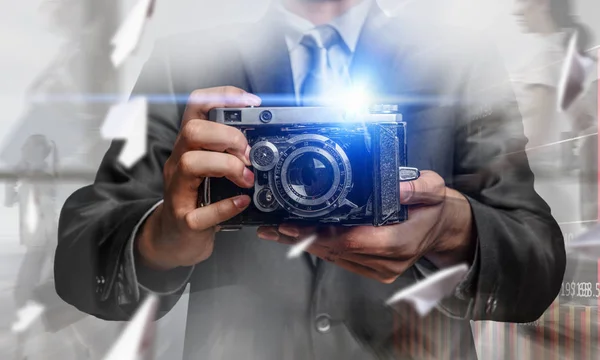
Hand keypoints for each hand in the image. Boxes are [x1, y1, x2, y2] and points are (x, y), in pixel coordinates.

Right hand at [137, 86, 260, 270]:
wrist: (175, 239)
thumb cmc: (197, 199)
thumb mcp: (211, 168)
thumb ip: (230, 151)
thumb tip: (264, 140)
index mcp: (189, 146)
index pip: (196, 107)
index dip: (223, 96)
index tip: (251, 102)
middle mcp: (179, 163)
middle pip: (192, 130)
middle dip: (226, 136)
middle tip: (247, 153)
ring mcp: (178, 191)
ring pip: (191, 162)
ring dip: (227, 166)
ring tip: (247, 178)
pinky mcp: (185, 220)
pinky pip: (202, 212)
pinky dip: (226, 206)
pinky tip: (242, 202)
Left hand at [257, 171, 474, 282]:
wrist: (442, 230)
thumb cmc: (433, 209)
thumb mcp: (433, 190)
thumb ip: (417, 187)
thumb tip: (397, 186)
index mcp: (399, 241)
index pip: (353, 240)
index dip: (321, 234)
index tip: (296, 225)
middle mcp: (387, 261)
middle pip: (336, 251)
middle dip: (302, 239)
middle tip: (275, 227)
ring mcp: (379, 269)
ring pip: (334, 257)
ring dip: (305, 245)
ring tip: (278, 232)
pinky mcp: (373, 271)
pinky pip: (341, 261)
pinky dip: (319, 248)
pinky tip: (300, 239)